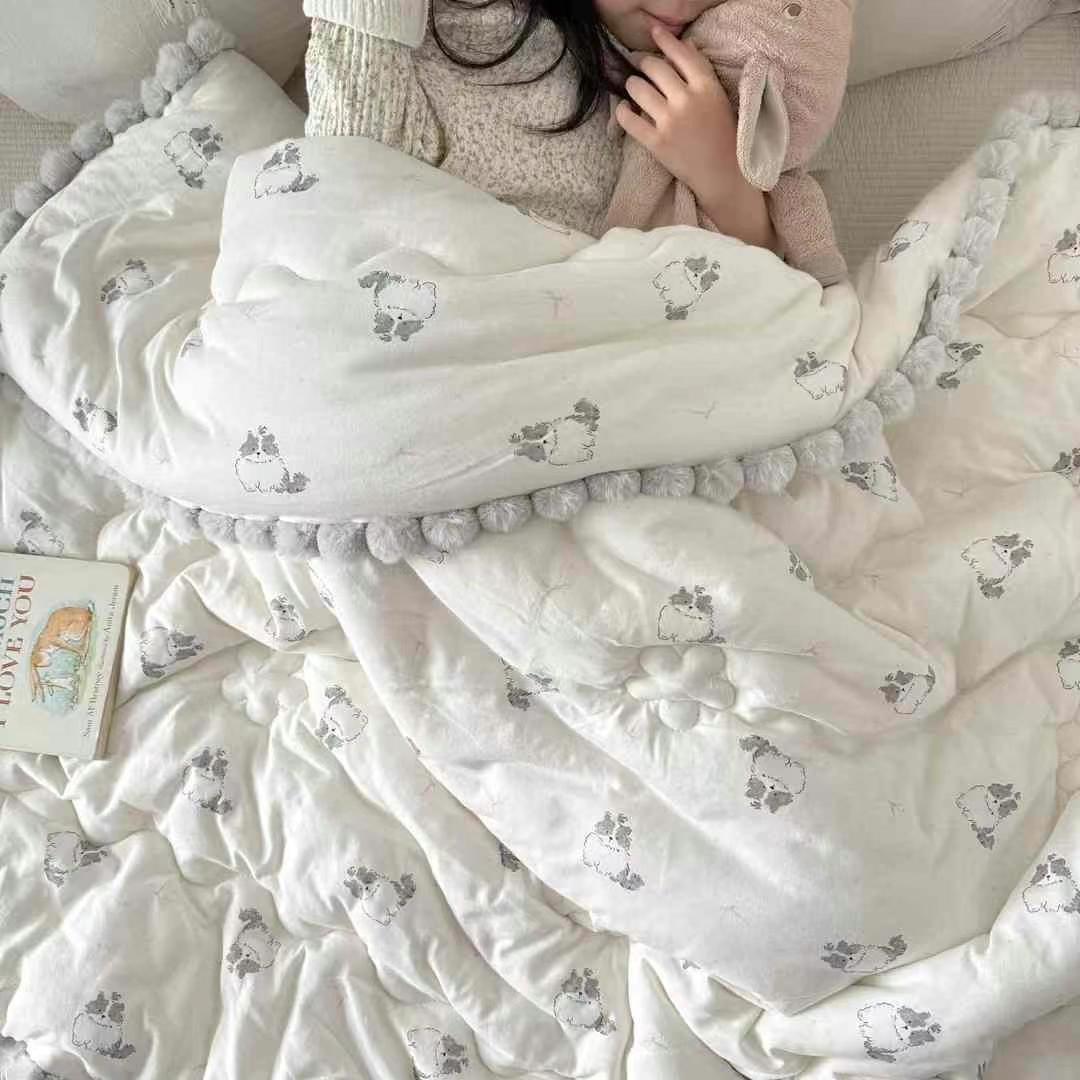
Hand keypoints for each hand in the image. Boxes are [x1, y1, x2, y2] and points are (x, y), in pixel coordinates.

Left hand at [614, 24, 775, 253]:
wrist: (723, 174)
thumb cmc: (724, 135)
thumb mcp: (719, 98)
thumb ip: (701, 72)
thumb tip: (685, 45)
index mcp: (706, 87)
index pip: (680, 54)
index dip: (664, 41)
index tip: (654, 33)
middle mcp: (686, 100)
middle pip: (654, 67)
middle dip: (645, 64)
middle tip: (642, 67)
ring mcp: (669, 122)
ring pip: (637, 88)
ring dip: (632, 84)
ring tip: (634, 88)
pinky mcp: (656, 143)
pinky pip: (628, 120)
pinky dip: (623, 111)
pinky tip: (626, 109)